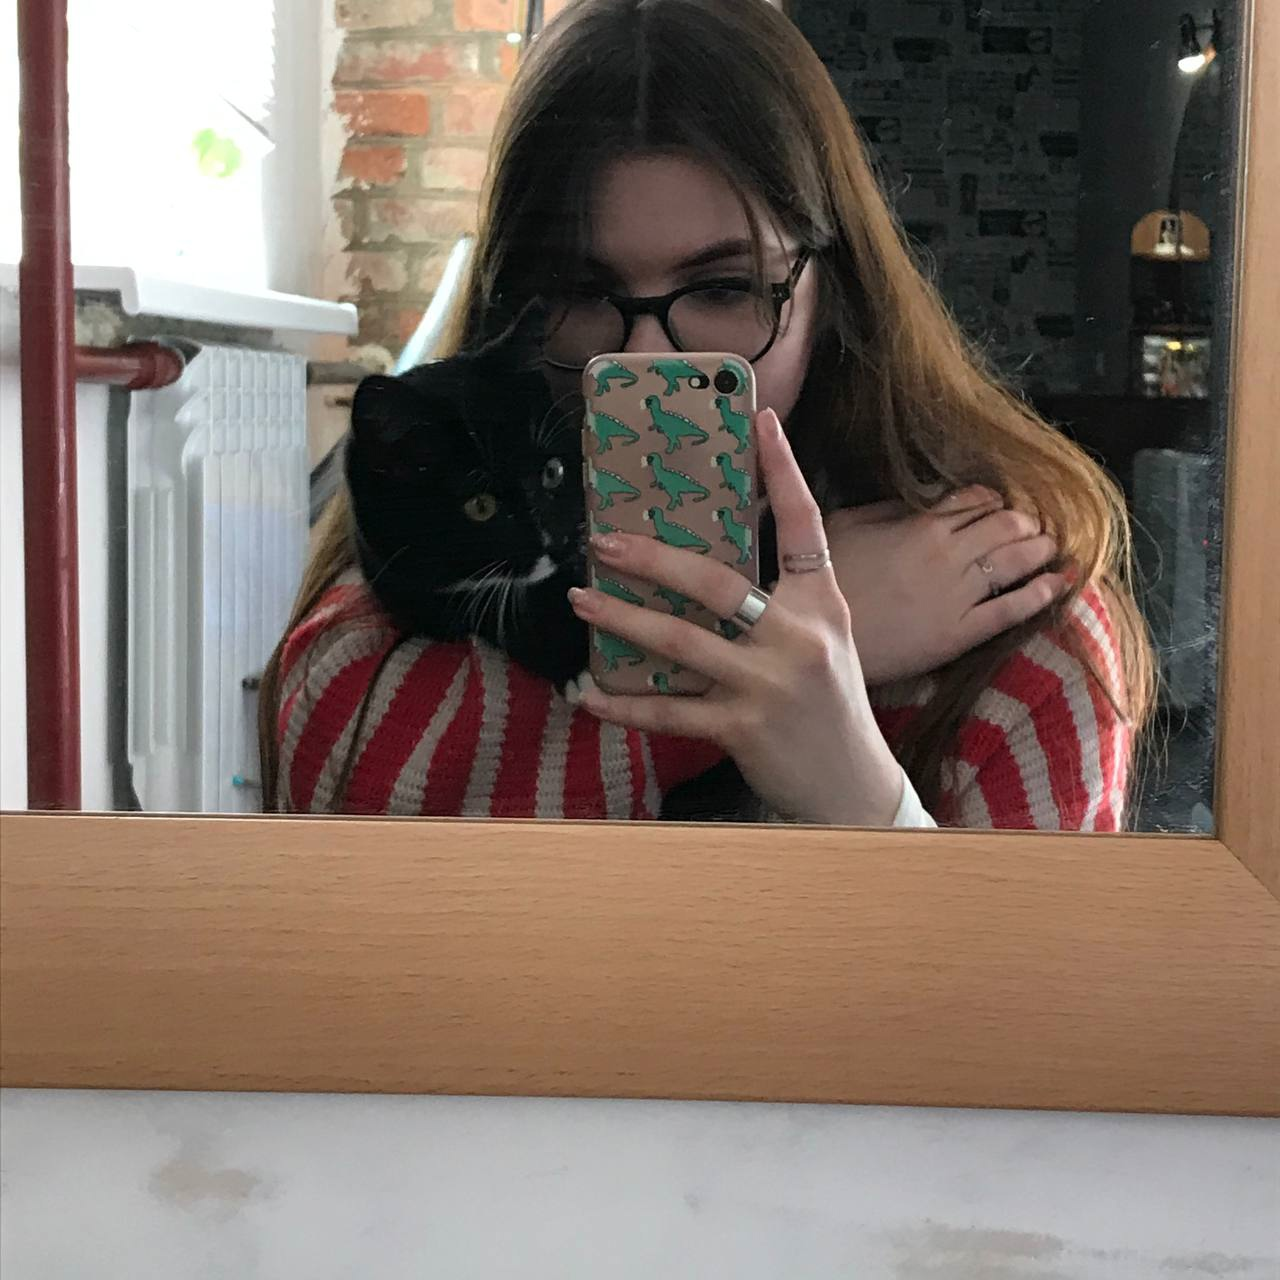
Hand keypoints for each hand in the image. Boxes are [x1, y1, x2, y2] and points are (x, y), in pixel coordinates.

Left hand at [567, 408, 901, 826]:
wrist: (852, 785)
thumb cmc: (829, 703)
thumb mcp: (823, 639)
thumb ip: (782, 600)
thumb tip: (708, 565)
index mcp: (822, 603)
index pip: (805, 525)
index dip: (783, 471)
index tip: (761, 420)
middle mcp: (799, 637)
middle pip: (718, 583)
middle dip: (654, 559)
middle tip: (604, 542)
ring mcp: (769, 684)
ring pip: (681, 643)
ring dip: (623, 621)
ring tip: (581, 601)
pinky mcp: (742, 729)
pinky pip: (669, 712)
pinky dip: (623, 706)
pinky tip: (589, 695)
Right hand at [825, 488, 1066, 685]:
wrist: (816, 638)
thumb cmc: (825, 582)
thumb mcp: (844, 526)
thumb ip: (884, 510)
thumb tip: (914, 503)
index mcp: (920, 525)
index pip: (974, 501)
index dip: (992, 501)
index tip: (999, 504)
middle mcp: (947, 554)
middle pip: (1004, 526)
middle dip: (1025, 521)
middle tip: (1035, 525)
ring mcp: (958, 594)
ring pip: (1015, 560)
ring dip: (1040, 548)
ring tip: (1052, 545)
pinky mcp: (961, 633)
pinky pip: (1012, 608)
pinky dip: (1041, 592)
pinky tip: (1060, 582)